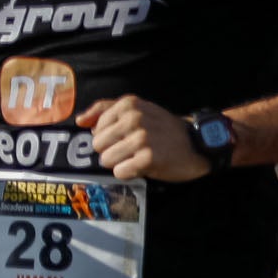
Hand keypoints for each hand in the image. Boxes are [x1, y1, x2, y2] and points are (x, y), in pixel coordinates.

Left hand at [79, 97, 207, 181]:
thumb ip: (106, 110)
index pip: (96, 128)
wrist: (198, 143)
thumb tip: (80, 121)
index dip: (110, 138)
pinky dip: (130, 173)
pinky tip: (145, 166)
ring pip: (107, 160)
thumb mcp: (138, 109)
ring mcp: (141, 138)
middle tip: (134, 149)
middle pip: (98, 145)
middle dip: (113, 151)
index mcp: (128, 104)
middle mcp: (133, 118)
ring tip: (139, 157)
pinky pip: (120, 172)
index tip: (128, 137)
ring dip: (121, 163)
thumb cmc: (165, 129)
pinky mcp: (148, 158)